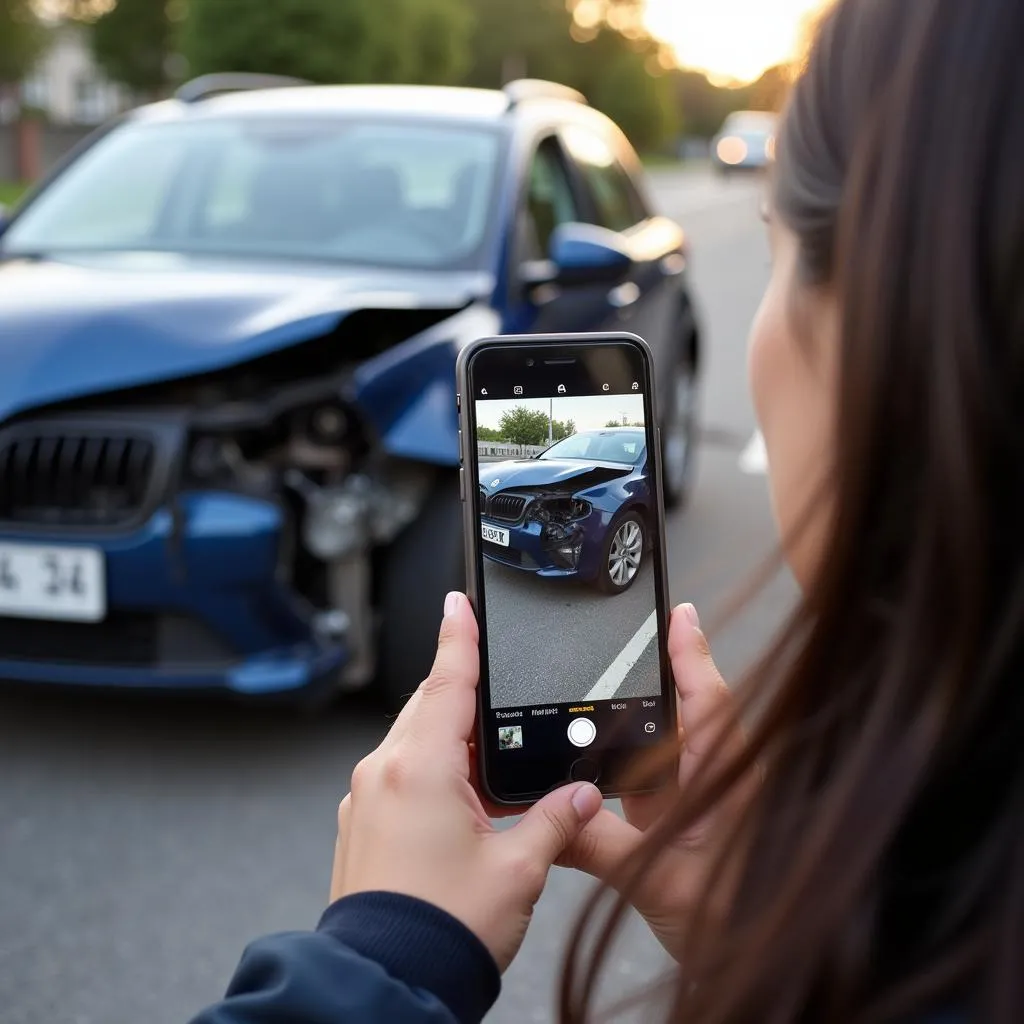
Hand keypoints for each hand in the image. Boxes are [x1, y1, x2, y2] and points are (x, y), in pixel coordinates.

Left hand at [330, 592, 603, 971]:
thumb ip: (555, 820)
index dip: (458, 637)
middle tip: (491, 684)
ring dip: (448, 737)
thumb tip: (582, 797)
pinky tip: (460, 800)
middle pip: (429, 707)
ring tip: (489, 763)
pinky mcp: (362, 824)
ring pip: (413, 740)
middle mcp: (385, 772)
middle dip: (460, 689)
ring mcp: (367, 798)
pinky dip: (430, 768)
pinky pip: (399, 773)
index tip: (458, 603)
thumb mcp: (518, 869)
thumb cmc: (443, 930)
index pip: (446, 681)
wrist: (385, 983)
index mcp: (421, 767)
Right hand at [561, 604, 753, 958]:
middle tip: (623, 639)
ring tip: (596, 691)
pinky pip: (648, 780)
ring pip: (662, 748)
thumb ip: (599, 847)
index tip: (680, 614)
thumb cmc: (734, 928)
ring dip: (634, 723)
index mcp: (727, 784)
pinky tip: (593, 760)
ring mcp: (698, 802)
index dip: (694, 655)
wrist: (753, 970)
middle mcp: (715, 783)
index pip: (711, 705)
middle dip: (654, 678)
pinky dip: (620, 765)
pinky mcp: (680, 822)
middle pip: (683, 715)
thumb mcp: (657, 883)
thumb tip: (548, 818)